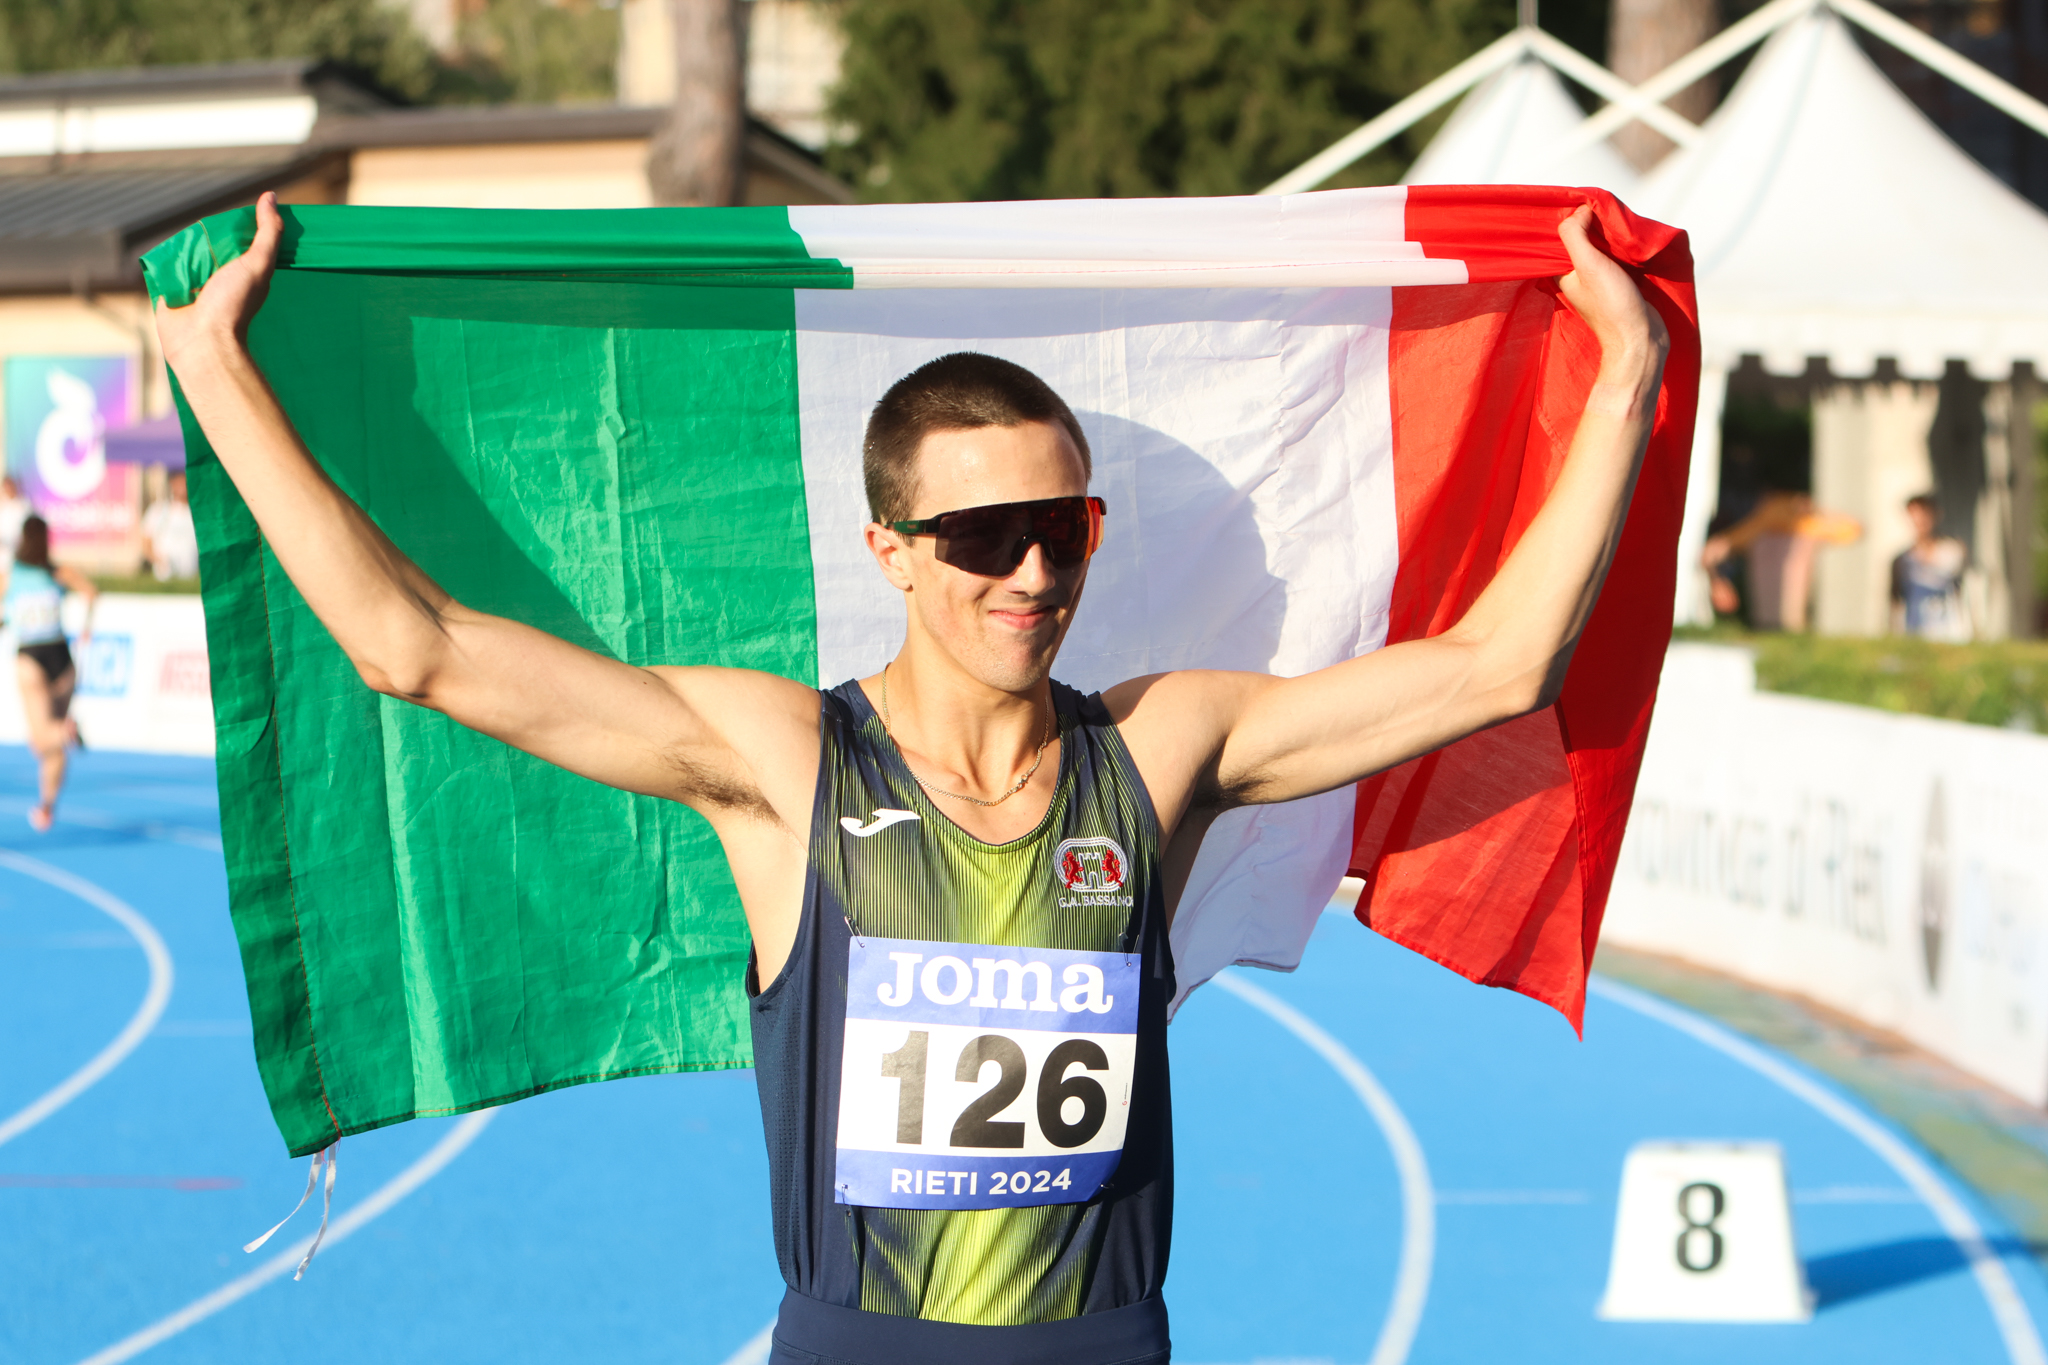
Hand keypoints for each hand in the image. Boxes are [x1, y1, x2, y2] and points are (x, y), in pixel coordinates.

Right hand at [153, 191, 284, 371]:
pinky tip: (167, 255)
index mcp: (244, 268)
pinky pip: (164, 265)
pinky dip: (165, 260)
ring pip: (185, 250)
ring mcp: (194, 280)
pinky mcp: (170, 286)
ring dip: (183, 246)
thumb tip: (270, 197)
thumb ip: (268, 233)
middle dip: (206, 234)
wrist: (201, 340)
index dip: (238, 224)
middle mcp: (220, 273)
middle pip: (210, 240)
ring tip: (186, 247)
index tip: (237, 214)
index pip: (239, 236)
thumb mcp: (258, 264)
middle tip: (205, 233)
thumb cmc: (234, 304)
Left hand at [1555, 205, 1666, 380]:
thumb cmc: (1611, 304)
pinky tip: (1630, 237)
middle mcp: (1577, 275)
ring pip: (1601, 246)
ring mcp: (1598, 280)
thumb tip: (1579, 210)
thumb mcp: (1588, 265)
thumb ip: (1575, 235)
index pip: (1561, 237)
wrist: (1640, 339)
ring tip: (1620, 218)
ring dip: (1610, 233)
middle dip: (1593, 223)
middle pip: (1582, 239)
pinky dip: (1622, 246)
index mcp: (1562, 272)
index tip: (1587, 204)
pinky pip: (1617, 256)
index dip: (1572, 218)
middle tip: (1608, 209)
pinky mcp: (1619, 283)